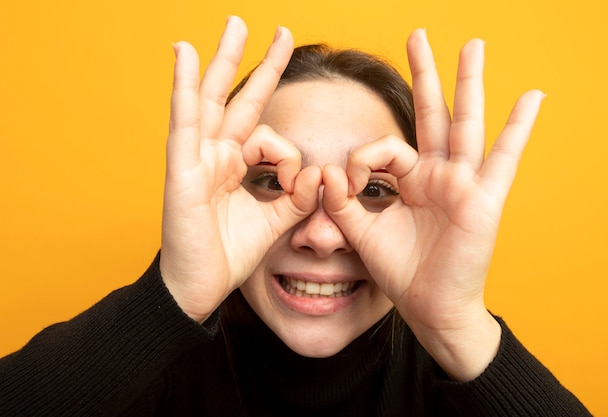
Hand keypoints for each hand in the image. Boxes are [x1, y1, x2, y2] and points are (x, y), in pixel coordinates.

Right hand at [160, 17, 319, 322]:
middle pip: (236, 99)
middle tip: (278, 31)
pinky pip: (184, 124)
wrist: (199, 287)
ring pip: (209, 100)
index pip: (263, 127)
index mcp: (235, 165)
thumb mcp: (274, 221)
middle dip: (257, 64)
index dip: (284, 125)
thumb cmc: (228, 253)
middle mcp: (215, 155)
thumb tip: (317, 174)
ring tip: (235, 25)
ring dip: (220, 61)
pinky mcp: (182, 171)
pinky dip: (184, 89)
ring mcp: (196, 159)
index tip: (298, 153)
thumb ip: (297, 197)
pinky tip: (185, 54)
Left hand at [322, 29, 544, 379]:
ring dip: (469, 84)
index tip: (349, 185)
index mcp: (410, 180)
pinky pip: (503, 160)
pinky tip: (531, 98)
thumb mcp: (361, 232)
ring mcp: (463, 183)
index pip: (384, 149)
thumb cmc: (401, 271)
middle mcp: (437, 174)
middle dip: (425, 74)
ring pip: (465, 124)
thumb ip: (341, 202)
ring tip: (473, 45)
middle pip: (431, 113)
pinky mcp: (482, 200)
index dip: (362, 160)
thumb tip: (327, 170)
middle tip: (417, 36)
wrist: (428, 306)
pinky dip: (517, 130)